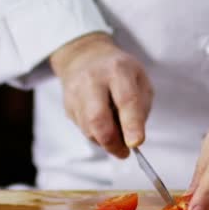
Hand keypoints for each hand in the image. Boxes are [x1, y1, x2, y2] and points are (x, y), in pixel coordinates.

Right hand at [49, 32, 152, 157]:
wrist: (85, 57)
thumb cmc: (120, 72)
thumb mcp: (140, 80)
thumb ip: (141, 108)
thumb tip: (133, 139)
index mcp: (118, 70)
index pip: (126, 100)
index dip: (132, 125)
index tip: (136, 143)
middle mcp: (93, 79)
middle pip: (98, 118)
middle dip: (112, 142)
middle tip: (124, 152)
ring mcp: (76, 92)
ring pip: (89, 129)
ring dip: (105, 141)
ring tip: (118, 136)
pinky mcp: (67, 105)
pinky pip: (83, 129)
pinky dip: (97, 135)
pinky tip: (104, 126)